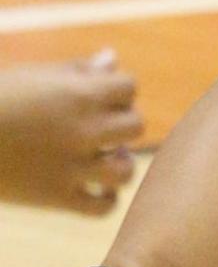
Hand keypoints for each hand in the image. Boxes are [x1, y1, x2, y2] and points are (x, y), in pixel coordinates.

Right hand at [0, 50, 146, 215]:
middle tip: (100, 128)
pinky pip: (103, 207)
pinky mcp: (55, 198)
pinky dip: (105, 199)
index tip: (98, 97)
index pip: (129, 87)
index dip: (116, 91)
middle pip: (135, 125)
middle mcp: (83, 130)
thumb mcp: (34, 76)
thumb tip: (112, 58)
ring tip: (104, 159)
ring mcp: (71, 167)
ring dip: (118, 164)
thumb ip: (78, 70)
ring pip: (125, 171)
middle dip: (120, 124)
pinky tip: (95, 188)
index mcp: (79, 94)